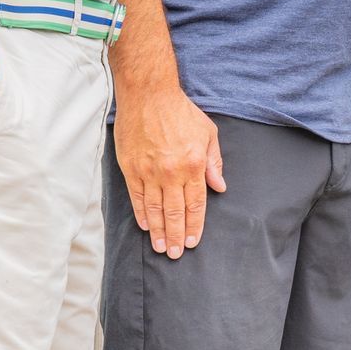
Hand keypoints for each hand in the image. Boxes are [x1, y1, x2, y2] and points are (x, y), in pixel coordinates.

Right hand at [115, 86, 224, 258]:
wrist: (149, 95)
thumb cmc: (181, 112)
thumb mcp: (207, 133)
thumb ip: (214, 162)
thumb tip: (219, 187)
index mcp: (193, 164)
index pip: (195, 204)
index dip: (195, 225)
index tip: (193, 242)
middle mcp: (171, 172)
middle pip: (174, 212)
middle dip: (176, 236)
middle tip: (176, 254)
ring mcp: (149, 171)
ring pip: (154, 209)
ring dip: (158, 231)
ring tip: (161, 247)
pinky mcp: (131, 168)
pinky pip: (137, 197)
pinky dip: (141, 213)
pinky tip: (145, 225)